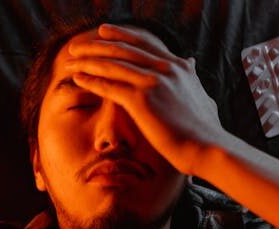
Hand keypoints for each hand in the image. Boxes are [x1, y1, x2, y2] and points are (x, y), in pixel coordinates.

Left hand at [65, 24, 225, 174]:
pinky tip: (78, 78)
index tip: (103, 31)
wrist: (207, 147)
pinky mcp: (142, 99)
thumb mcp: (201, 94)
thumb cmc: (205, 130)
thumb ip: (192, 77)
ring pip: (113, 65)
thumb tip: (192, 63)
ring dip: (88, 61)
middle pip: (123, 50)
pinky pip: (110, 86)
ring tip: (71, 60)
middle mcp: (166, 69)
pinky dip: (92, 81)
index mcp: (178, 67)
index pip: (144, 44)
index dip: (121, 35)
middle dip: (97, 45)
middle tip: (78, 44)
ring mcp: (153, 82)